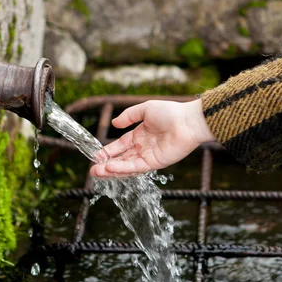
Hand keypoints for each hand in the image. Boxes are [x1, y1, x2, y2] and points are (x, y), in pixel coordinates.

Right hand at [90, 99, 215, 176]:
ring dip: (112, 170)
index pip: (121, 145)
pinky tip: (111, 168)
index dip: (109, 151)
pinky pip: (136, 167)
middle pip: (122, 159)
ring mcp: (149, 156)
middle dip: (106, 165)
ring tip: (97, 172)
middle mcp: (143, 147)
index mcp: (140, 135)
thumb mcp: (145, 109)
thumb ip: (129, 116)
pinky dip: (123, 168)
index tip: (96, 156)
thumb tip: (114, 123)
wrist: (188, 121)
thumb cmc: (170, 112)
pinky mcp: (155, 163)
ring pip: (127, 166)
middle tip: (93, 170)